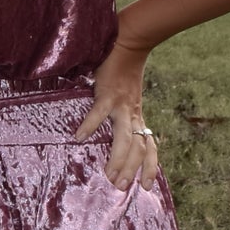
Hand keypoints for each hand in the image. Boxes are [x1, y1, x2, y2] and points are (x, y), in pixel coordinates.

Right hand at [74, 38, 158, 189]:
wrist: (129, 42)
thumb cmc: (124, 71)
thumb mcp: (128, 98)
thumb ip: (123, 115)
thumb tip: (115, 133)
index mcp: (137, 118)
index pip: (149, 147)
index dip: (150, 167)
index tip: (146, 187)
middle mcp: (133, 115)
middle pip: (138, 149)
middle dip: (130, 169)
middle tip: (120, 187)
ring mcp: (122, 105)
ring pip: (125, 138)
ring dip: (119, 159)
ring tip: (108, 175)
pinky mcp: (108, 94)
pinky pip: (99, 114)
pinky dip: (89, 126)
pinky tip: (79, 137)